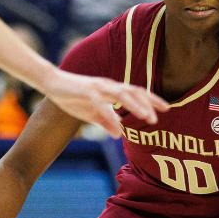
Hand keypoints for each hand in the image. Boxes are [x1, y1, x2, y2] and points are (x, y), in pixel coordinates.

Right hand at [42, 70, 167, 137]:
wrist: (52, 83)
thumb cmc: (73, 97)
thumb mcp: (92, 114)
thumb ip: (106, 122)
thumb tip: (120, 134)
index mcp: (112, 90)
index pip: (137, 93)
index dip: (152, 100)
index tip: (167, 108)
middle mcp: (109, 86)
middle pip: (134, 92)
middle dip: (148, 104)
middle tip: (159, 118)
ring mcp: (98, 87)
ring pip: (122, 95)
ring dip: (136, 106)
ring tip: (147, 117)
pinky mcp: (86, 91)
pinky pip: (101, 104)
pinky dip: (110, 113)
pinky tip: (118, 124)